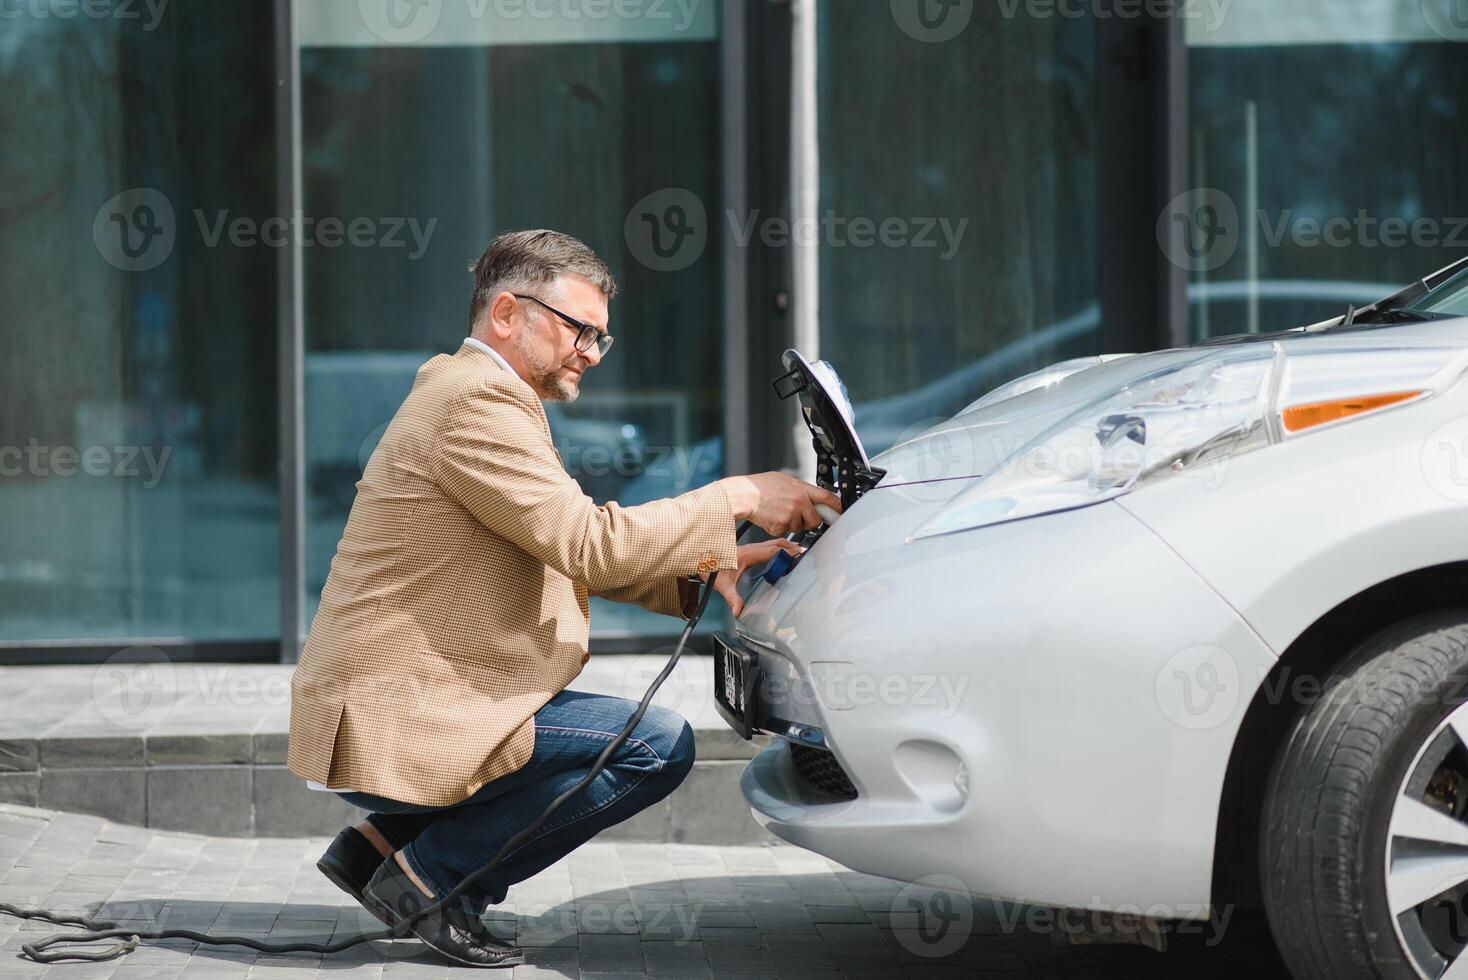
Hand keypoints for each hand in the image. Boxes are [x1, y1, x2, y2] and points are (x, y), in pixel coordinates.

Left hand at [703, 538, 803, 617]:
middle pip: (777, 544)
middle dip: (792, 547)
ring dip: (787, 546)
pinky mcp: (748, 551)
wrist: (699, 561)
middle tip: (805, 553)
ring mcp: (750, 548)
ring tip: (799, 552)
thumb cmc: (710, 570)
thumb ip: (732, 598)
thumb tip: (739, 611)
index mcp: (749, 554)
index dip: (789, 552)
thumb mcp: (723, 585)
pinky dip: (779, 548)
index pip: (774, 550)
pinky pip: (768, 546)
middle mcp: (751, 549)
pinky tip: (783, 554)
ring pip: (773, 543)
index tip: (800, 555)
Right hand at [719, 472, 842, 536]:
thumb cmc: (760, 486)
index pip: (828, 498)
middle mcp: (799, 502)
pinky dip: (779, 527)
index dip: (837, 507)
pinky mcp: (781, 526)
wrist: (744, 495)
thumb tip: (809, 495)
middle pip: (816, 519)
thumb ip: (799, 489)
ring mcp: (791, 515)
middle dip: (810, 520)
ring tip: (779, 512)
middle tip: (799, 515)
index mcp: (802, 489)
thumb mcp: (784, 480)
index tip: (840, 512)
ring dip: (792, 523)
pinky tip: (771, 517)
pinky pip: (786, 531)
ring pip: (800, 527)